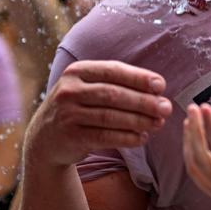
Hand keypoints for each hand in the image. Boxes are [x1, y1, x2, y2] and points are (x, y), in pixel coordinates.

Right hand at [24, 60, 171, 169]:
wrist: (45, 138)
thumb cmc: (79, 107)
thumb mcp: (89, 87)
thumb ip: (117, 84)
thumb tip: (158, 89)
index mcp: (77, 71)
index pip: (113, 71)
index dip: (138, 78)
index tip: (161, 86)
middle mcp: (69, 91)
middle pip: (113, 94)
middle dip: (143, 101)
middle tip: (166, 108)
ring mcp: (67, 114)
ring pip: (110, 117)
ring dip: (139, 121)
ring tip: (158, 123)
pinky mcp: (70, 136)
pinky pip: (104, 136)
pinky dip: (126, 138)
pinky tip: (142, 138)